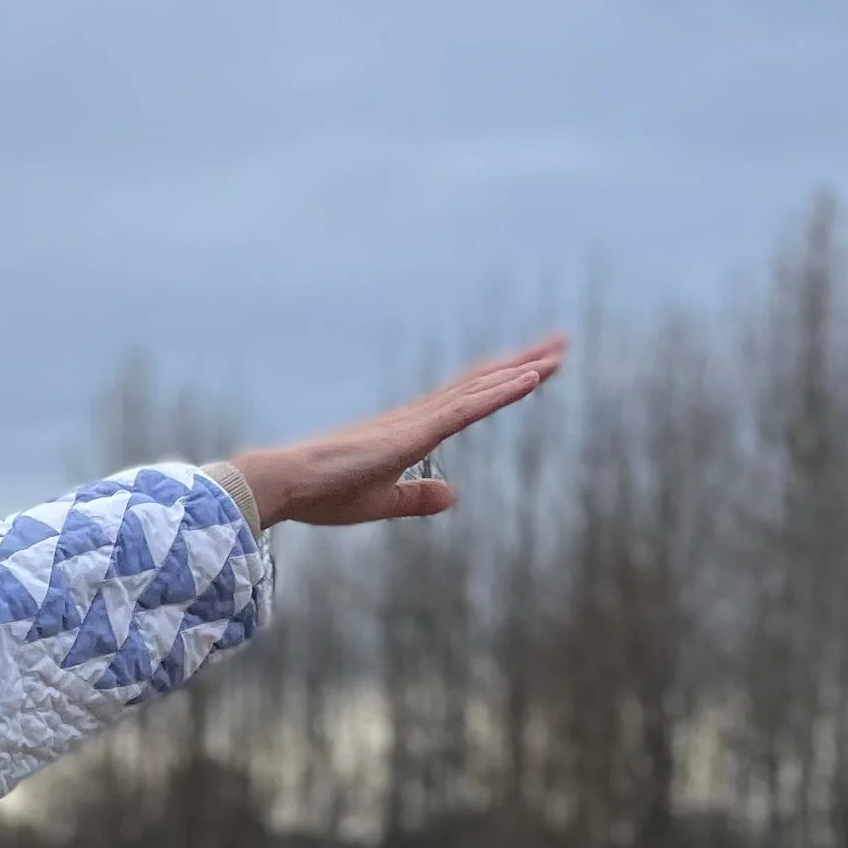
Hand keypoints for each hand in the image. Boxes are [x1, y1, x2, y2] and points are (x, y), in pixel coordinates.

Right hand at [230, 334, 566, 532]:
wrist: (286, 483)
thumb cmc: (321, 494)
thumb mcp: (380, 502)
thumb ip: (417, 498)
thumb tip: (453, 495)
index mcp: (410, 432)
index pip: (466, 400)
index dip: (502, 384)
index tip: (537, 369)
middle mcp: (417, 417)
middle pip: (480, 382)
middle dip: (522, 364)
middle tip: (561, 345)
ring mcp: (416, 420)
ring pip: (480, 387)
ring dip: (523, 368)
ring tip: (559, 352)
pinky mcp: (413, 432)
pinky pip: (468, 407)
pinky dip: (502, 392)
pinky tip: (532, 378)